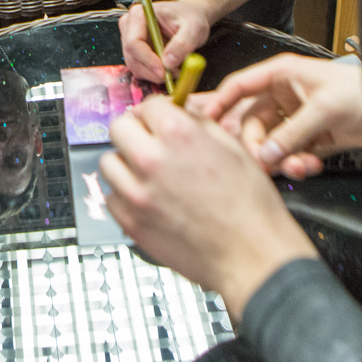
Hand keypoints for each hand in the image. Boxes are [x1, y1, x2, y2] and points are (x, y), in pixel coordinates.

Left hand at [102, 97, 316, 316]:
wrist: (253, 256)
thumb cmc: (251, 208)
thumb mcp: (233, 148)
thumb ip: (199, 124)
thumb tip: (180, 111)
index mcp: (178, 135)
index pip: (147, 105)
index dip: (156, 112)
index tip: (158, 120)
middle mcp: (151, 160)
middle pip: (118, 128)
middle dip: (135, 131)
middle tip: (149, 142)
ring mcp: (136, 194)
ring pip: (108, 162)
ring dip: (125, 163)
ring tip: (146, 174)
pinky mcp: (131, 223)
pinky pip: (111, 197)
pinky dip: (124, 195)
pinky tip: (147, 199)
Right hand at [120, 0, 211, 82]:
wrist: (192, 17)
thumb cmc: (191, 17)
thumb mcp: (194, 27)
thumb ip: (182, 44)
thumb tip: (168, 63)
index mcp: (139, 15)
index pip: (133, 42)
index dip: (147, 60)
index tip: (164, 71)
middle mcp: (130, 26)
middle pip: (132, 57)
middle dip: (153, 71)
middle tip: (174, 74)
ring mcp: (131, 40)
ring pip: (136, 67)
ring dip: (155, 75)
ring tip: (176, 70)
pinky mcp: (136, 52)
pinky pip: (141, 70)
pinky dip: (155, 74)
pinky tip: (170, 69)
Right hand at [188, 54, 361, 179]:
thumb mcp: (323, 109)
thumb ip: (290, 133)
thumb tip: (265, 156)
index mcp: (282, 75)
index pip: (239, 86)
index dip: (220, 103)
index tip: (207, 123)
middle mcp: (284, 95)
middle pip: (252, 123)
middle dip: (260, 146)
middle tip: (267, 164)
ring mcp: (295, 118)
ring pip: (270, 142)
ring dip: (281, 159)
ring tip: (301, 167)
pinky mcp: (308, 138)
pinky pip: (288, 153)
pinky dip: (296, 163)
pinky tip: (311, 166)